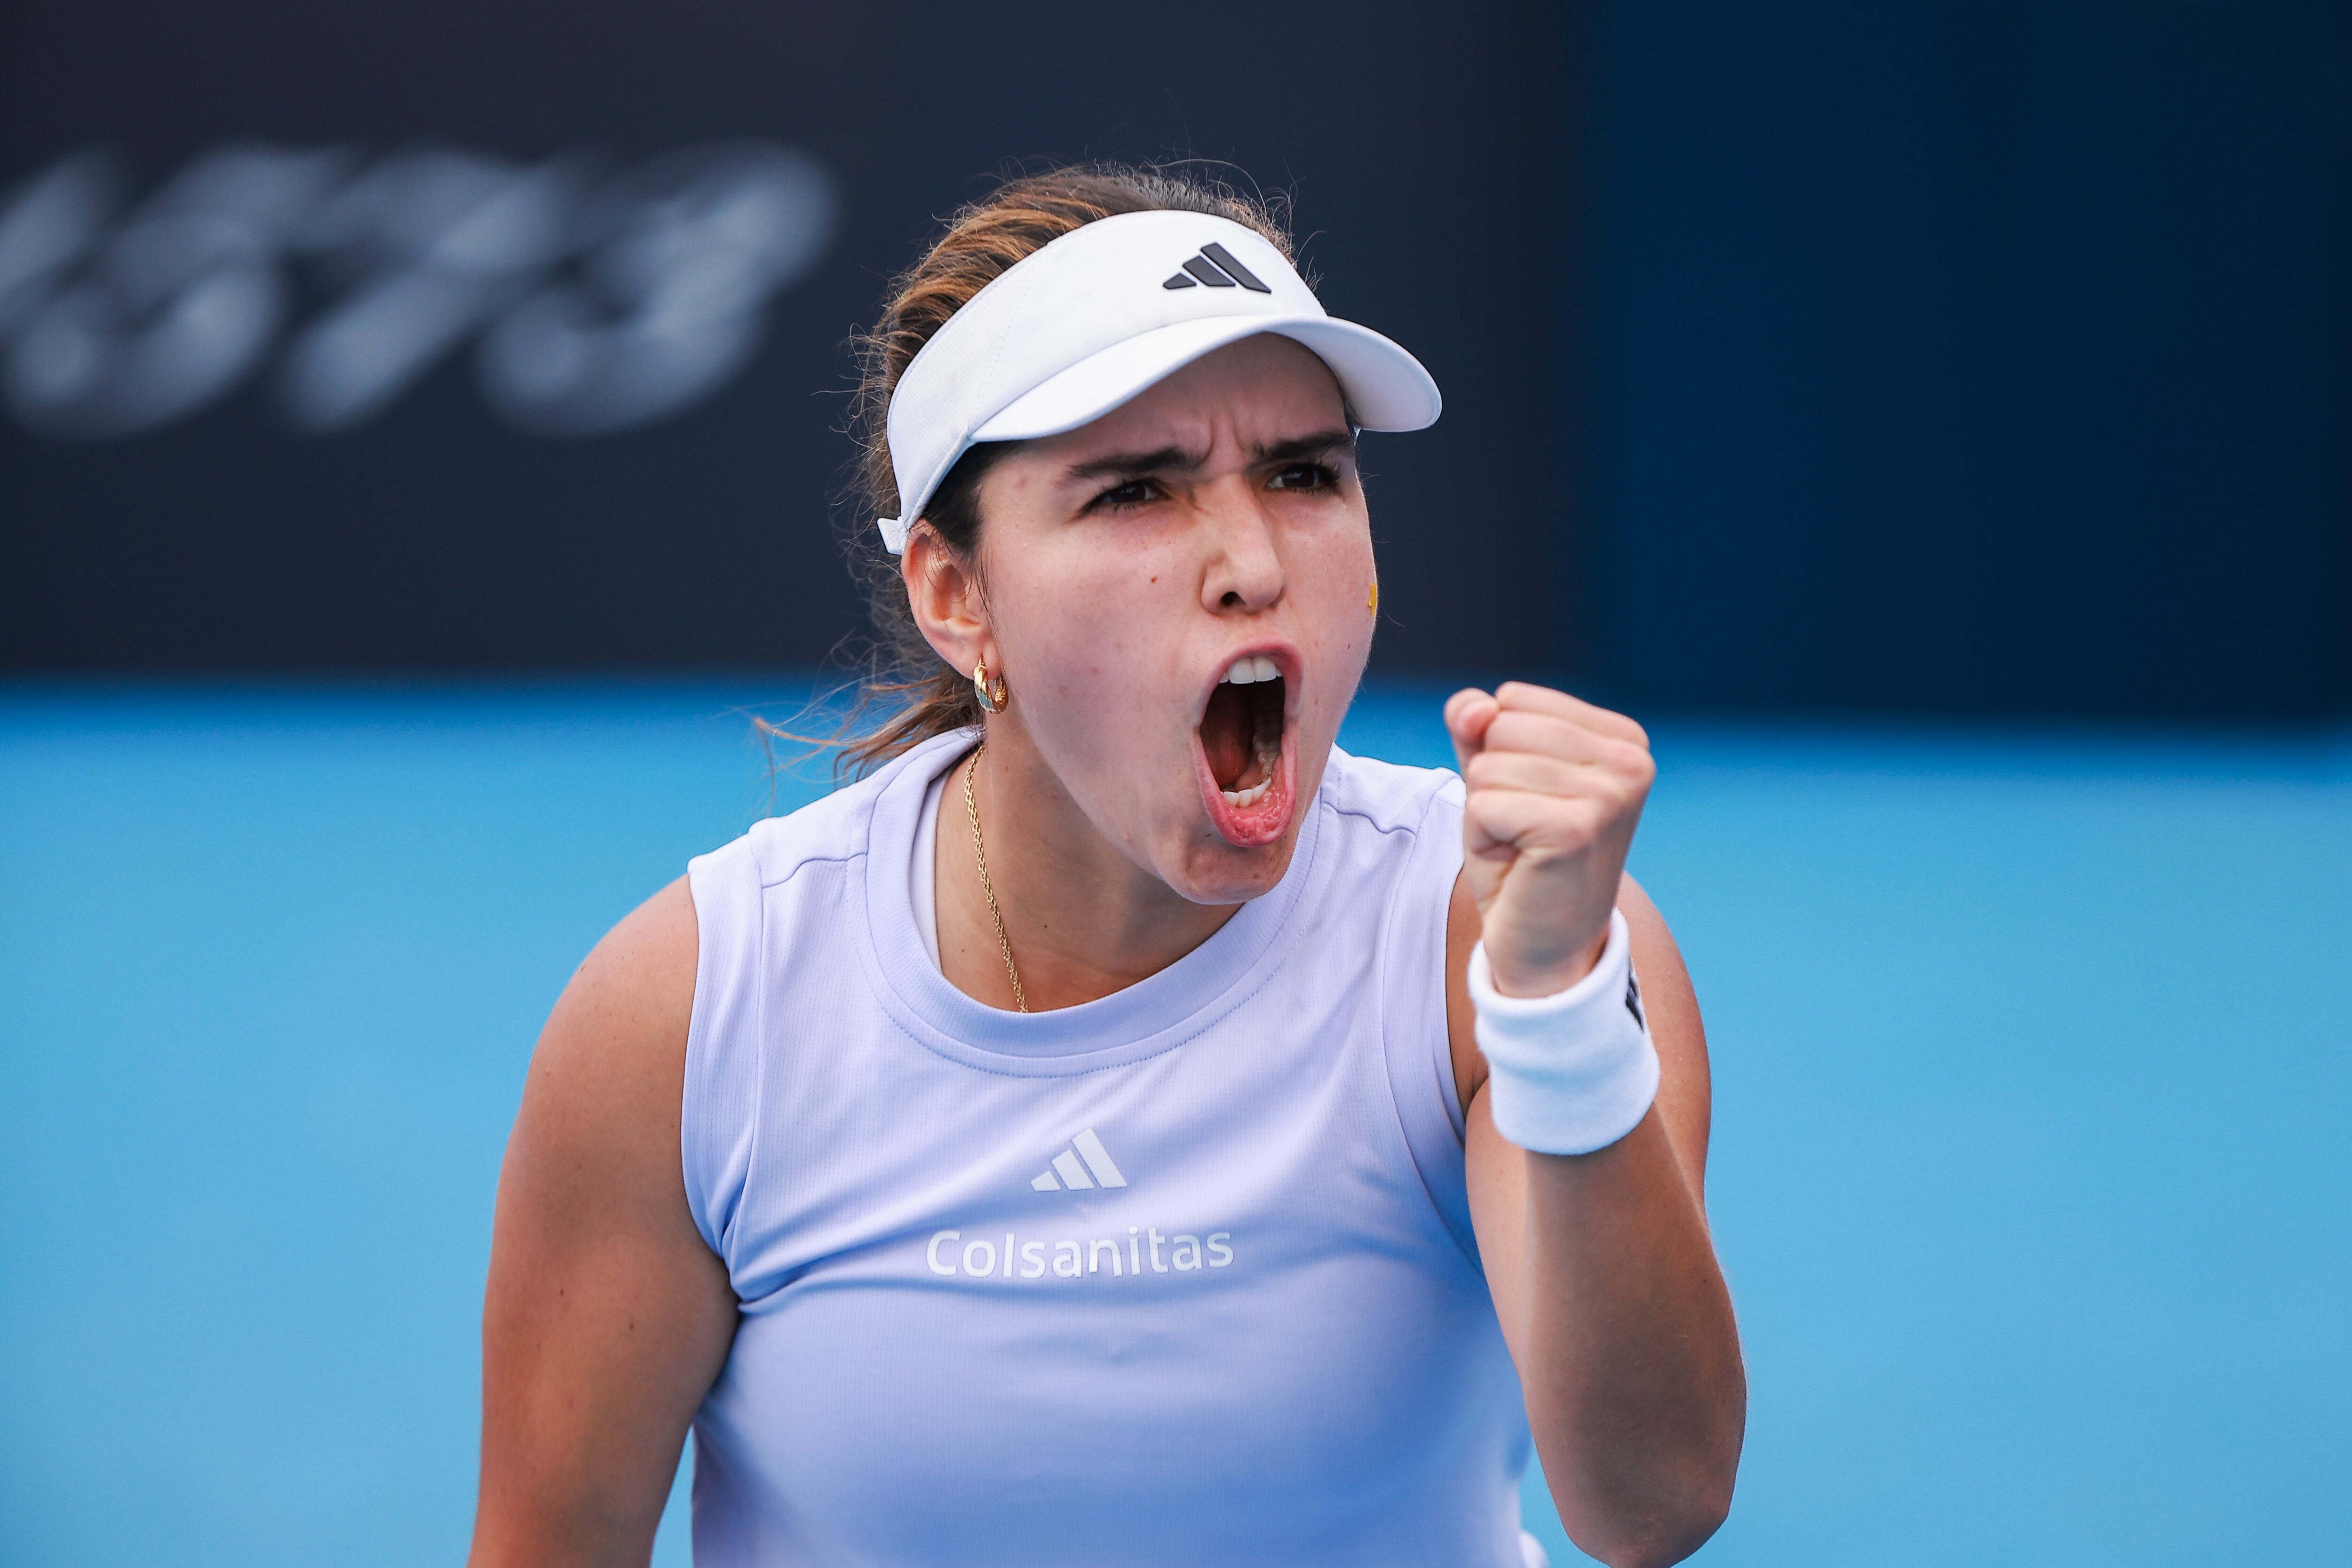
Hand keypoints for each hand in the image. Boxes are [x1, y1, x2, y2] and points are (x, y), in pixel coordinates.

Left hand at [1445, 682, 1654, 997]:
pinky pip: (1483, 804)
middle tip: (1523, 830)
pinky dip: (1484, 838)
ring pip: (1487, 766)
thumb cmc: (1522, 858)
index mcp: (1622, 737)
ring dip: (1487, 812)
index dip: (1500, 753)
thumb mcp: (1494, 776)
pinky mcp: (1578, 828)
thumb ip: (1478, 725)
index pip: (1512, 699)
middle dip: (1491, 781)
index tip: (1532, 802)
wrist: (1544, 946)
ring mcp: (1610, 793)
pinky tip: (1519, 863)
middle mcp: (1630, 758)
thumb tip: (1473, 707)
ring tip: (1522, 847)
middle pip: (1499, 726)